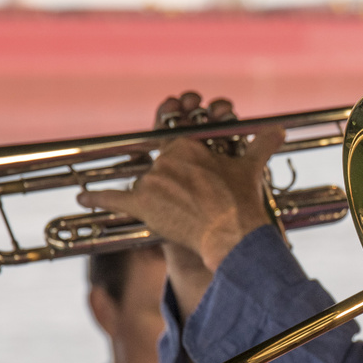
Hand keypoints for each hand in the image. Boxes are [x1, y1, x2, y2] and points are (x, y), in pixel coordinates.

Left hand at [78, 91, 281, 283]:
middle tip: (189, 198)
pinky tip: (81, 198)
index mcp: (187, 145)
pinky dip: (97, 198)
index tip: (189, 174)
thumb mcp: (250, 167)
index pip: (175, 149)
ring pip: (144, 185)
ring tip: (166, 208)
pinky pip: (114, 199)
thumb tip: (280, 130)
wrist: (231, 232)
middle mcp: (166, 159)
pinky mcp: (143, 206)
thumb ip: (261, 145)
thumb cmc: (241, 199)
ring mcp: (153, 181)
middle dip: (173, 183)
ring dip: (150, 196)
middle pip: (160, 169)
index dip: (182, 163)